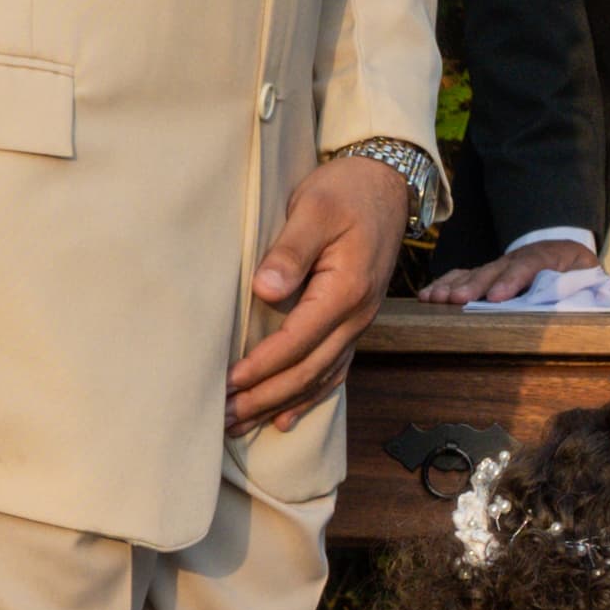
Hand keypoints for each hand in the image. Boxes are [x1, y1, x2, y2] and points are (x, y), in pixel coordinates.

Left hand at [230, 154, 409, 429]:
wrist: (386, 184)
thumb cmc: (345, 192)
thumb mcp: (314, 208)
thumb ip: (291, 250)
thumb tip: (265, 289)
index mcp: (346, 291)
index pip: (297, 342)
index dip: (261, 366)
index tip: (227, 382)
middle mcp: (357, 316)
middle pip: (307, 372)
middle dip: (263, 398)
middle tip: (224, 418)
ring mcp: (359, 323)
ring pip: (319, 379)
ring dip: (279, 404)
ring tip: (241, 424)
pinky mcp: (355, 322)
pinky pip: (333, 370)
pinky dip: (308, 397)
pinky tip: (285, 417)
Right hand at [426, 241, 593, 307]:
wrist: (566, 248)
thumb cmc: (578, 270)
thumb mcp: (589, 276)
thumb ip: (581, 286)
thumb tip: (573, 299)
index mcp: (549, 256)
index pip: (529, 266)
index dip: (512, 281)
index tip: (497, 297)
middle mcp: (518, 258)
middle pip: (494, 270)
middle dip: (473, 286)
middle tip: (455, 300)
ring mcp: (499, 264)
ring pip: (473, 273)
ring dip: (452, 286)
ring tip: (433, 299)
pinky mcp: (486, 273)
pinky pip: (462, 276)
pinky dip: (444, 285)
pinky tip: (427, 296)